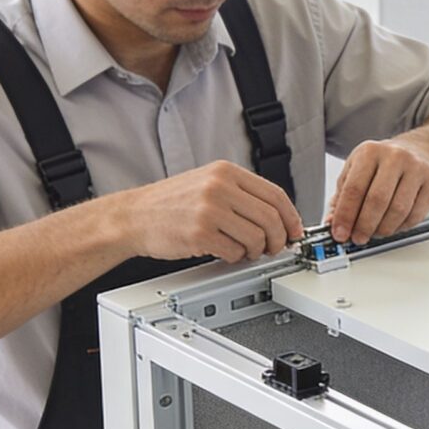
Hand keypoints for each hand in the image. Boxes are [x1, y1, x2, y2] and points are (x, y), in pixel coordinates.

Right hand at [111, 159, 301, 263]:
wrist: (133, 216)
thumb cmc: (169, 203)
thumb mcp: (207, 183)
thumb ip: (240, 194)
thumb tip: (277, 216)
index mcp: (225, 171)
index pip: (275, 194)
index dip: (291, 217)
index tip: (295, 231)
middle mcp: (219, 187)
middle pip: (271, 218)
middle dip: (278, 239)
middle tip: (274, 248)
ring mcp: (209, 210)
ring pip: (257, 237)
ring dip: (257, 251)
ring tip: (246, 251)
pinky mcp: (200, 233)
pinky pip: (235, 252)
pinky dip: (235, 257)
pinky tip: (226, 253)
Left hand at [328, 138, 428, 244]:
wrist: (420, 153)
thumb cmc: (385, 164)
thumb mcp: (358, 171)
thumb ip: (342, 197)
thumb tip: (332, 222)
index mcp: (370, 152)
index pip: (354, 188)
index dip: (345, 215)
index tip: (340, 233)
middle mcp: (394, 157)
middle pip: (377, 200)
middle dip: (364, 226)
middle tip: (358, 237)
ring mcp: (416, 168)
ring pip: (398, 210)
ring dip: (383, 229)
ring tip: (375, 232)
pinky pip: (415, 215)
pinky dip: (401, 227)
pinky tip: (393, 225)